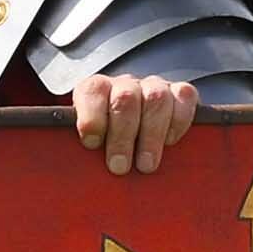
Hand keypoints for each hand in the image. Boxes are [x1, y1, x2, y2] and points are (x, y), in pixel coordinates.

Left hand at [71, 72, 199, 175]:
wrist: (137, 131)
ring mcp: (154, 86)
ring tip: (146, 165)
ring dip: (151, 135)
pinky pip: (184, 96)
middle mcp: (126, 84)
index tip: (92, 144)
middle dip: (122, 136)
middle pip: (125, 99)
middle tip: (119, 167)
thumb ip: (81, 147)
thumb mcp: (89, 143)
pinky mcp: (180, 93)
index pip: (93, 91)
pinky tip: (170, 142)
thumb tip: (68, 166)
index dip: (92, 118)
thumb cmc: (109, 145)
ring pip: (156, 99)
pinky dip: (179, 121)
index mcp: (96, 90)